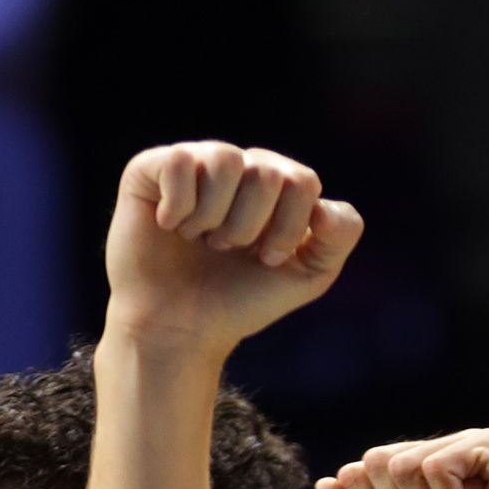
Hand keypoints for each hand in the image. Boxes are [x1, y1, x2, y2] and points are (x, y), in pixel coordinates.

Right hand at [102, 143, 362, 360]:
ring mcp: (194, 164)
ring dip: (214, 216)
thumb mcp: (308, 276)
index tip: (265, 259)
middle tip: (225, 250)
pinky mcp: (149, 169)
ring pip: (224, 160)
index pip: (302, 181)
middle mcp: (237, 166)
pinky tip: (169, 226)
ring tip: (200, 238)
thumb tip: (324, 206)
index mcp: (275, 184)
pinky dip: (179, 205)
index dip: (288, 228)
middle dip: (249, 227)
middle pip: (266, 172)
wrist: (178, 328)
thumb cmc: (239, 300)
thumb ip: (339, 237)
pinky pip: (179, 162)